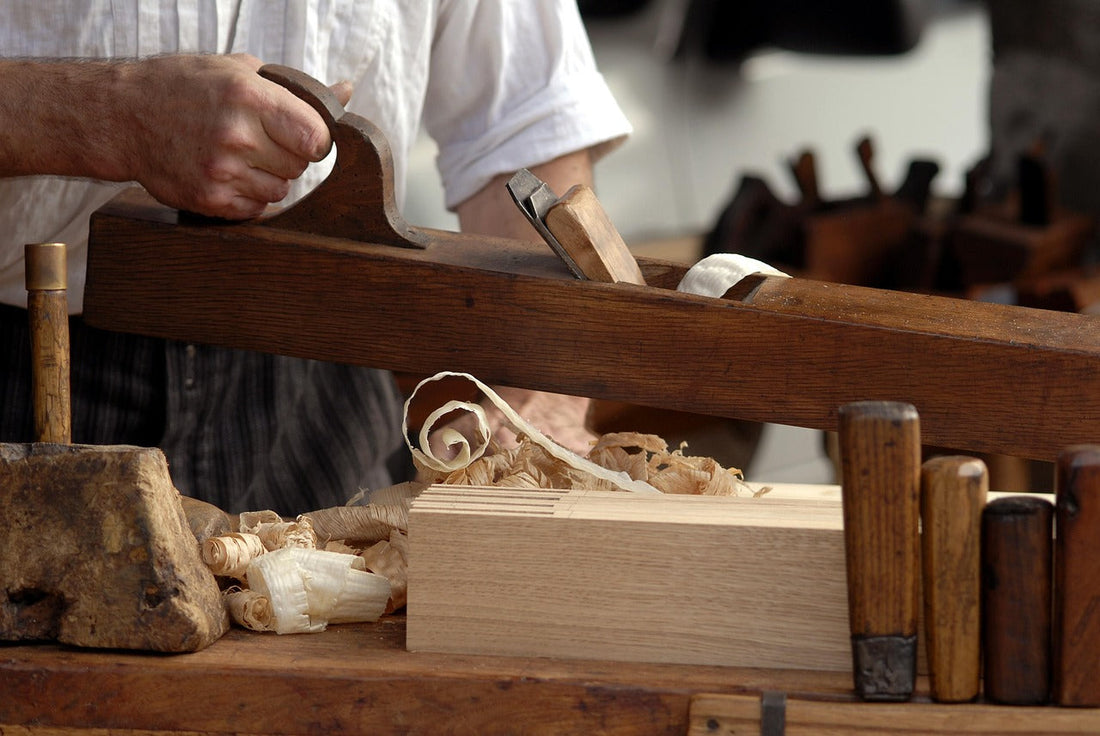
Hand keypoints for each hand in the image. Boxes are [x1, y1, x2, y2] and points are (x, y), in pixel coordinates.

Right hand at [118, 54, 348, 218]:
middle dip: (288, 156)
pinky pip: (255, 210)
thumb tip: (346, 92)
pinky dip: (247, 197)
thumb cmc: (184, 86)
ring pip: (280, 192)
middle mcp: (237, 136)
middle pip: (299, 167)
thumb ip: (294, 88)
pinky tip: (226, 173)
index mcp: (250, 97)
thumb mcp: (238, 70)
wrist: (122, 116)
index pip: (317, 139)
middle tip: (261, 141)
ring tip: (239, 155)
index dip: (315, 140)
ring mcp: (222, 172)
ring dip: (268, 178)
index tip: (302, 136)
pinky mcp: (209, 199)